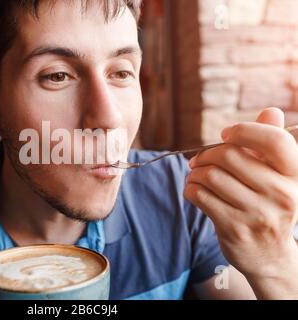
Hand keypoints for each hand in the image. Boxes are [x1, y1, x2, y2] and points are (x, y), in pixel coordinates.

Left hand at [184, 107, 297, 298]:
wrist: (269, 255)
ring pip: (211, 176)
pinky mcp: (234, 228)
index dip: (245, 131)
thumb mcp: (278, 177)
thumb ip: (271, 144)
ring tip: (196, 176)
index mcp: (295, 175)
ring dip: (195, 172)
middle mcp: (281, 194)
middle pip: (231, 156)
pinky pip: (200, 195)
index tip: (226, 134)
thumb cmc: (269, 205)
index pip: (274, 140)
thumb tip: (271, 111)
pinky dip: (190, 188)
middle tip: (199, 160)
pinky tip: (194, 190)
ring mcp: (258, 213)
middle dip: (207, 154)